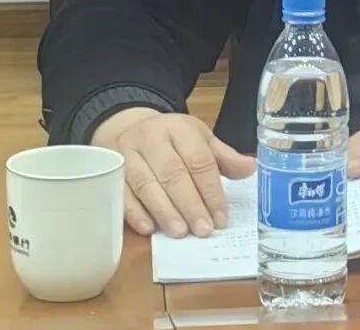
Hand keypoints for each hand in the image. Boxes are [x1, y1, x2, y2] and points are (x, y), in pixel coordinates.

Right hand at [92, 108, 255, 237]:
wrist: (127, 126)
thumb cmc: (170, 139)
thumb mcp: (198, 139)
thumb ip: (222, 157)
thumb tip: (250, 168)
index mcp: (180, 128)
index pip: (199, 160)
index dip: (211, 190)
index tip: (220, 218)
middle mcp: (152, 138)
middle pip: (173, 173)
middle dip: (190, 204)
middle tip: (203, 230)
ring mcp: (127, 154)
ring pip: (145, 183)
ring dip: (164, 211)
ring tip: (180, 233)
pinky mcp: (109, 170)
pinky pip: (120, 193)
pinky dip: (134, 213)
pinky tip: (149, 229)